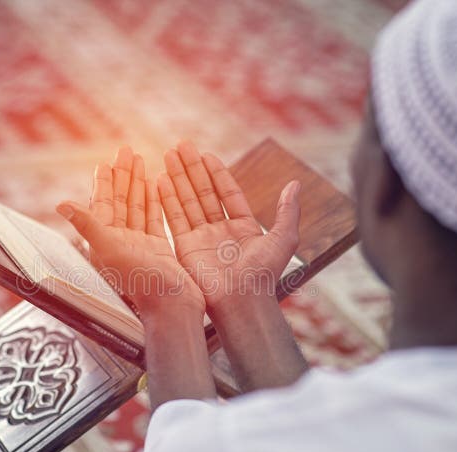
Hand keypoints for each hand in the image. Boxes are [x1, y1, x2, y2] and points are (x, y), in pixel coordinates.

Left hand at [56, 146, 203, 319]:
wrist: (171, 306)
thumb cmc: (141, 283)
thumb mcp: (109, 250)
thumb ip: (88, 225)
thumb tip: (60, 203)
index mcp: (105, 242)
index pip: (103, 205)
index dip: (104, 183)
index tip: (106, 162)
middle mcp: (120, 242)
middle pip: (120, 201)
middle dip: (123, 176)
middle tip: (126, 150)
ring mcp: (140, 245)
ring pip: (137, 207)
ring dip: (138, 184)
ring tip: (140, 160)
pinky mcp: (158, 249)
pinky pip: (155, 218)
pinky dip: (154, 201)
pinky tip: (156, 184)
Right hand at [159, 141, 300, 310]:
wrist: (241, 301)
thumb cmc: (264, 273)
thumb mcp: (284, 238)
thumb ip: (288, 211)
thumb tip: (295, 184)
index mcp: (243, 227)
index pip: (227, 192)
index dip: (217, 173)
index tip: (206, 154)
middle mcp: (220, 231)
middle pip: (204, 192)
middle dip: (192, 169)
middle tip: (182, 146)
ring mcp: (201, 239)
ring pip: (187, 201)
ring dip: (178, 178)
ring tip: (169, 155)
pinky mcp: (185, 248)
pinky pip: (175, 219)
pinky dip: (167, 199)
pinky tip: (160, 179)